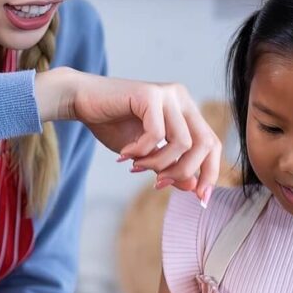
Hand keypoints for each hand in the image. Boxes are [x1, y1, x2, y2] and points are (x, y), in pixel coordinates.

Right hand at [35, 69, 220, 202]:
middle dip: (185, 171)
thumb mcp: (144, 153)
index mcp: (185, 110)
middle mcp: (181, 98)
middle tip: (159, 184)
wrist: (80, 100)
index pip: (212, 143)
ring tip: (136, 166)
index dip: (210, 172)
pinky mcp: (150, 94)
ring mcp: (167, 94)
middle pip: (204, 144)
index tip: (200, 199)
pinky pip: (157, 134)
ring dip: (158, 163)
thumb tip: (192, 187)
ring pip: (182, 143)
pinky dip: (141, 151)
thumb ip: (168, 166)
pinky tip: (125, 154)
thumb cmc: (110, 124)